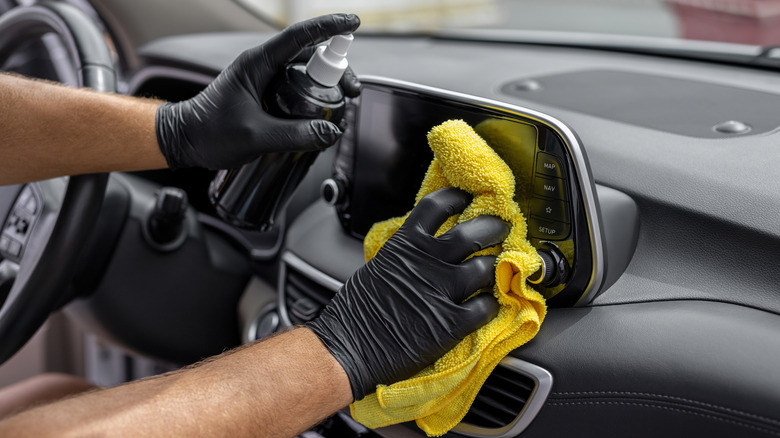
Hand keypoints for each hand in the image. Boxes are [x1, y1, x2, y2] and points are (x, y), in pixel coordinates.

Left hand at [156, 14, 360, 169]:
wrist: (186, 141)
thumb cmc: (210, 133)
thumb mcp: (254, 136)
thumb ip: (294, 135)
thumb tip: (330, 132)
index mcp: (256, 63)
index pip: (298, 36)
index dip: (328, 28)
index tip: (352, 23)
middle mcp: (262, 66)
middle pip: (309, 56)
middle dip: (336, 69)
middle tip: (351, 92)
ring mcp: (265, 79)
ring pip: (305, 73)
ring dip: (326, 85)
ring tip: (340, 106)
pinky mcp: (266, 94)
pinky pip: (296, 88)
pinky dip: (313, 97)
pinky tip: (322, 113)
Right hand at [309, 188, 508, 399]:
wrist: (349, 348)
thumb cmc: (356, 312)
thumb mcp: (378, 267)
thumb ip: (405, 254)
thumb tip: (422, 249)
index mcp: (405, 245)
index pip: (438, 206)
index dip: (458, 197)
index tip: (469, 197)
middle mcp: (428, 262)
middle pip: (473, 232)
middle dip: (493, 227)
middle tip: (502, 228)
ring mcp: (442, 291)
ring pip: (486, 268)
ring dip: (495, 268)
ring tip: (498, 270)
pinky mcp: (452, 323)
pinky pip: (486, 306)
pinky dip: (491, 304)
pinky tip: (487, 305)